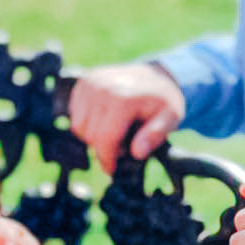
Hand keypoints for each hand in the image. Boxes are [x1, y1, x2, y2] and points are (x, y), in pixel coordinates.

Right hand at [69, 63, 184, 173]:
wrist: (155, 74)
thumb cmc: (163, 99)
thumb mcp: (170, 118)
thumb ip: (155, 136)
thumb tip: (138, 153)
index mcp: (123, 99)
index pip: (104, 139)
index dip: (107, 160)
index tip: (111, 170)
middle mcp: (102, 88)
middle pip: (89, 135)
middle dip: (102, 148)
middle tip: (120, 148)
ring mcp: (90, 83)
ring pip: (78, 126)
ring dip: (93, 136)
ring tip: (112, 133)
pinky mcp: (83, 82)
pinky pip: (74, 114)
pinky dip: (86, 122)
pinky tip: (103, 120)